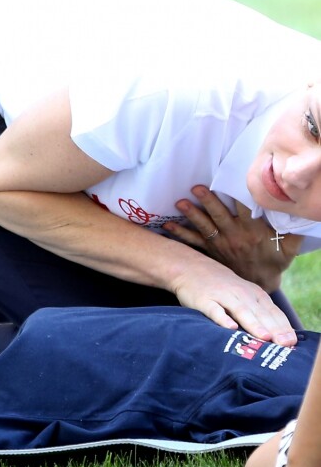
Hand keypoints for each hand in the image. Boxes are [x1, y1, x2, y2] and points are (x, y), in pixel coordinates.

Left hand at [164, 186, 301, 292]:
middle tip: (196, 187)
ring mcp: (220, 245)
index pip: (245, 209)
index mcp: (254, 232)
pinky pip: (193, 242)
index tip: (229, 181)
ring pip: (204, 227)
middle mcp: (235, 237)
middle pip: (220, 216)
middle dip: (208, 201)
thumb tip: (300, 210)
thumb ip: (292, 228)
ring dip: (192, 214)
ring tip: (179, 202)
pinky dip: (180, 233)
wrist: (258, 285)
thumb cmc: (275, 262)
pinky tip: (167, 225)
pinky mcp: (210, 251)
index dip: (237, 195)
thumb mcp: (289, 246)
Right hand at [171, 259, 297, 346]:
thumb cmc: (221, 287)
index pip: (272, 312)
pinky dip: (222, 318)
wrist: (191, 268)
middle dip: (274, 329)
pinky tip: (230, 328)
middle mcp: (241, 294)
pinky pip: (214, 310)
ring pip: (240, 311)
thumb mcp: (243, 294)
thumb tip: (276, 335)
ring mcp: (222, 296)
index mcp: (253, 294)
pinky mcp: (204, 300)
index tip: (292, 343)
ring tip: (264, 337)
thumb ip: (257, 311)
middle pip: (260, 313)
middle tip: (284, 345)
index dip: (283, 327)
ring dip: (253, 324)